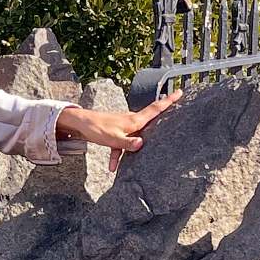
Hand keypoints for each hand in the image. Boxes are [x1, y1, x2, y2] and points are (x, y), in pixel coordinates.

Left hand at [55, 89, 183, 173]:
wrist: (79, 124)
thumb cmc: (97, 128)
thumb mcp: (113, 139)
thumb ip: (128, 143)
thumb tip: (141, 144)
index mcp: (134, 121)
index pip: (155, 109)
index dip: (169, 101)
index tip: (180, 92)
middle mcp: (131, 121)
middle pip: (150, 121)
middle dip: (161, 119)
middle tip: (175, 110)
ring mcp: (124, 126)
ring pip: (134, 137)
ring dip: (133, 149)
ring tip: (132, 159)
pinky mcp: (116, 132)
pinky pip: (121, 144)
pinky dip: (118, 155)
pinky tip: (112, 167)